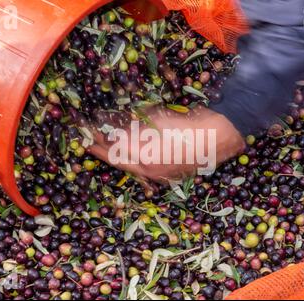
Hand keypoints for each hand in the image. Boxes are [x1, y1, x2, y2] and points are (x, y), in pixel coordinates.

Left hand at [88, 105, 244, 183]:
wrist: (219, 138)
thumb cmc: (189, 126)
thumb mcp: (159, 122)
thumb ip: (136, 127)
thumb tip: (115, 129)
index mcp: (145, 158)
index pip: (113, 151)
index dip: (97, 142)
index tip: (84, 132)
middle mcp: (149, 171)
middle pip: (118, 162)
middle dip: (101, 151)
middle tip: (86, 141)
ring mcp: (159, 174)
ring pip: (130, 165)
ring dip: (116, 155)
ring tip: (102, 146)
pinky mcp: (167, 173)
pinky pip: (143, 167)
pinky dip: (132, 158)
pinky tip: (127, 152)